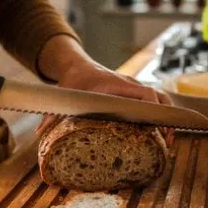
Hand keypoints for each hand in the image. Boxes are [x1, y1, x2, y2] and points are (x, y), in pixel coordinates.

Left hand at [35, 60, 173, 140]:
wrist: (78, 67)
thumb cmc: (73, 83)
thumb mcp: (64, 97)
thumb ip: (52, 115)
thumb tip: (39, 134)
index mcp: (116, 85)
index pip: (144, 93)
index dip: (152, 109)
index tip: (156, 126)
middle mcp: (130, 86)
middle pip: (159, 97)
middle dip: (167, 118)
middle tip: (167, 140)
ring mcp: (135, 89)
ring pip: (161, 99)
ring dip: (168, 118)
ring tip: (168, 141)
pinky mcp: (135, 94)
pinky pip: (155, 102)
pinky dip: (162, 115)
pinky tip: (160, 133)